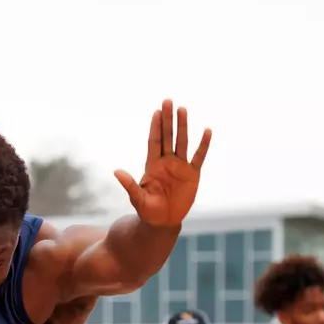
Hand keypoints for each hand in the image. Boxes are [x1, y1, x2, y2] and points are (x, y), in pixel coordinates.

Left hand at [113, 100, 211, 228]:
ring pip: (182, 142)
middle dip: (168, 119)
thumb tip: (116, 171)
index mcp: (153, 165)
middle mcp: (167, 162)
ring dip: (183, 126)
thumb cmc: (147, 210)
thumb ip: (129, 185)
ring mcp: (180, 167)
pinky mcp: (192, 175)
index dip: (155, 127)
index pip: (154, 142)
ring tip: (183, 109)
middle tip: (168, 101)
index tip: (156, 112)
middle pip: (168, 136)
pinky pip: (199, 157)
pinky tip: (207, 130)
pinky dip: (203, 145)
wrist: (163, 222)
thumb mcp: (137, 199)